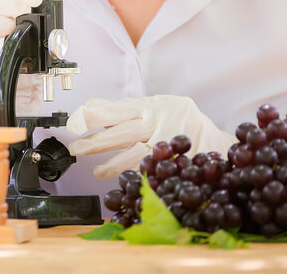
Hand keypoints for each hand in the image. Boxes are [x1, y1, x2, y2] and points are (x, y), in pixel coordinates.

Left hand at [66, 95, 235, 178]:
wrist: (210, 136)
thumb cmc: (177, 118)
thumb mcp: (151, 105)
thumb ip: (123, 108)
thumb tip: (91, 106)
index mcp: (149, 106)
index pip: (118, 109)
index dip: (96, 114)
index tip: (76, 120)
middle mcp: (156, 122)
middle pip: (124, 131)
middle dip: (98, 141)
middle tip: (76, 148)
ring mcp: (165, 142)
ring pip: (137, 152)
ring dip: (114, 164)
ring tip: (97, 172)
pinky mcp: (173, 160)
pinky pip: (152, 168)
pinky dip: (136, 175)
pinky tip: (123, 180)